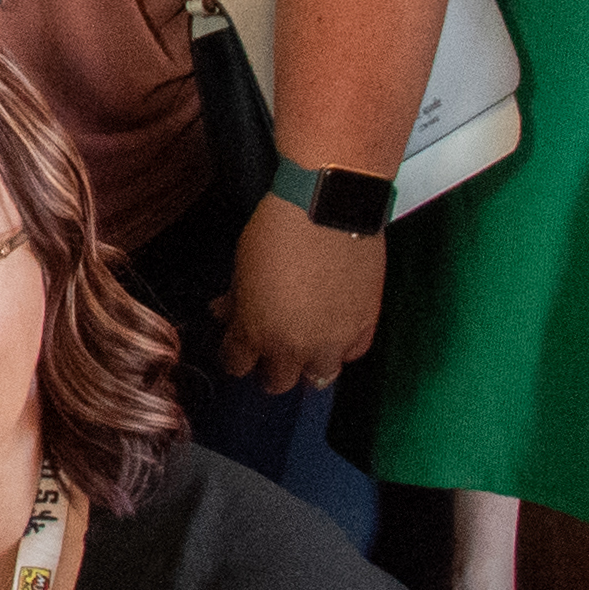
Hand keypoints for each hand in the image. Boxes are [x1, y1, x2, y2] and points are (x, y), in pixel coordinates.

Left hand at [219, 203, 388, 392]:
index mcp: (255, 331)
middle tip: (272, 349)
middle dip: (271, 368)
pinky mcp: (364, 327)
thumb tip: (224, 313)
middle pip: (278, 382)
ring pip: (318, 377)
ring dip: (309, 365)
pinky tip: (335, 331)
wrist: (327, 207)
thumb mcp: (242, 265)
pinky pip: (352, 354)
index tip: (238, 348)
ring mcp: (331, 341)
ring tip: (307, 344)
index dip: (235, 356)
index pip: (237, 365)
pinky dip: (342, 348)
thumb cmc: (278, 229)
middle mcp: (293, 347)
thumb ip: (235, 298)